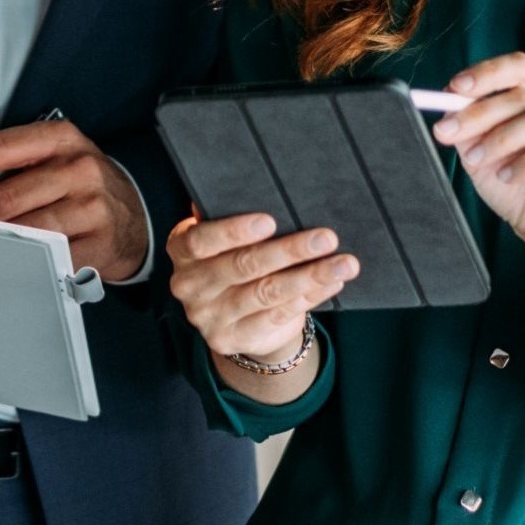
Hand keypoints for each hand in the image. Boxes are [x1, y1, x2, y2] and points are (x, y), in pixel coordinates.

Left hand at [0, 121, 148, 279]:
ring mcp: (92, 206)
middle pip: (4, 194)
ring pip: (23, 228)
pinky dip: (19, 262)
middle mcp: (79, 166)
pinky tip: (2, 262)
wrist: (134, 218)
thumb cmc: (77, 186)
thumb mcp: (41, 161)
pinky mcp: (100, 243)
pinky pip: (47, 256)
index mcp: (59, 138)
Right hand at [166, 211, 356, 364]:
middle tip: (326, 237)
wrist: (231, 315)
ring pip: (266, 293)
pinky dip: (310, 297)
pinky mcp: (232, 339)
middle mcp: (188, 285)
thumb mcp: (222, 238)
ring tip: (343, 263)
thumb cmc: (231, 257)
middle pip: (243, 266)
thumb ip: (230, 215)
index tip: (270, 220)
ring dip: (310, 276)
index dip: (234, 231)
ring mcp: (208, 317)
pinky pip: (278, 315)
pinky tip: (332, 283)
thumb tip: (256, 186)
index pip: (201, 240)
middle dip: (289, 250)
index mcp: (181, 250)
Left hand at [433, 53, 524, 319]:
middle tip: (448, 131)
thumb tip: (446, 107)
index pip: (521, 68)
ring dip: (502, 138)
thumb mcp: (483, 156)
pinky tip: (508, 177)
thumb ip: (469, 131)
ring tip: (479, 161)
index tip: (452, 88)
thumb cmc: (520, 189)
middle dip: (480, 112)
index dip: (487, 73)